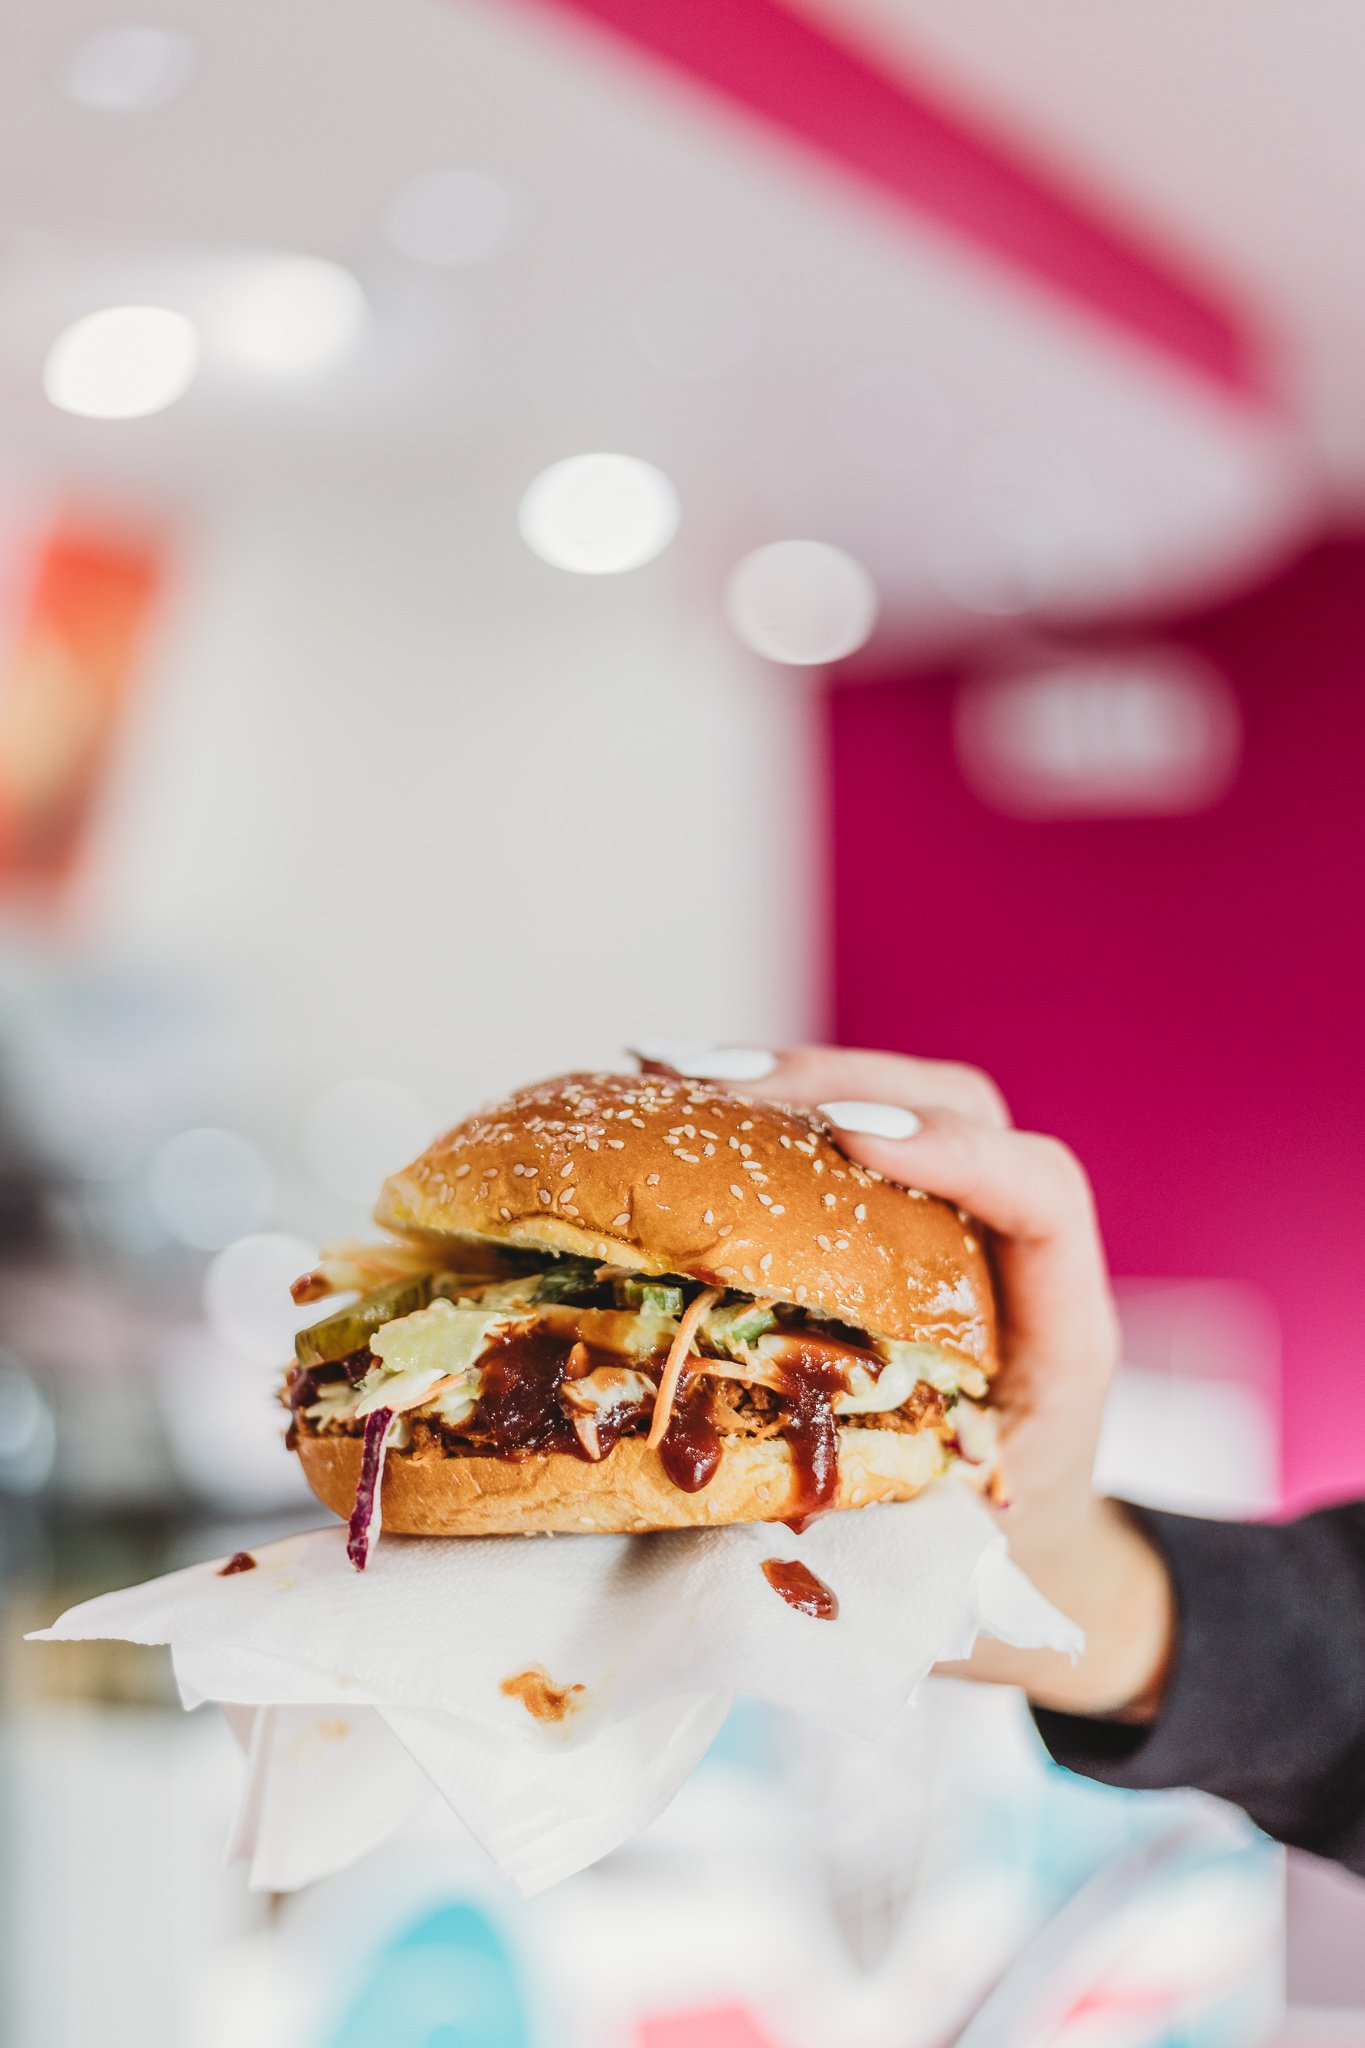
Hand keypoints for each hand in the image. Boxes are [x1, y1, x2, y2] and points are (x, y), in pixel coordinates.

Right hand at [634, 1041, 1173, 1717]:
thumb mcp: (933, 1567)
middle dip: (834, 1082)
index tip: (850, 1142)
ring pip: (899, 1099)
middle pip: (960, 1106)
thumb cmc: (988, 1572)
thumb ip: (855, 1529)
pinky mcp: (905, 1225)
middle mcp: (1018, 1261)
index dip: (958, 1154)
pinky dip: (764, 1110)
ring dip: (786, 1077)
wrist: (1040, 1565)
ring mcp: (963, 1229)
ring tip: (663, 1074)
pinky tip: (667, 1101)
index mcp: (1059, 1339)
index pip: (1043, 1198)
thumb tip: (704, 1498)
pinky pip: (846, 1139)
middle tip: (709, 1086)